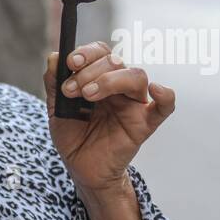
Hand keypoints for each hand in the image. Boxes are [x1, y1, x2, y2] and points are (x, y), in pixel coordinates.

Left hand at [43, 41, 175, 193]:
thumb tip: (54, 57)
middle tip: (72, 90)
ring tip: (88, 95)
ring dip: (110, 80)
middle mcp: (120, 87)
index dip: (87, 52)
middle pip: (116, 62)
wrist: (81, 167)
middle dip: (90, 71)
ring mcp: (133, 104)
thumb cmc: (73, 136)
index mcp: (100, 77)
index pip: (101, 53)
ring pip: (136, 76)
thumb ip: (54, 83)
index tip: (71, 62)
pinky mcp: (144, 124)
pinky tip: (157, 89)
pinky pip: (164, 107)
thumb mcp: (56, 109)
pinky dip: (165, 96)